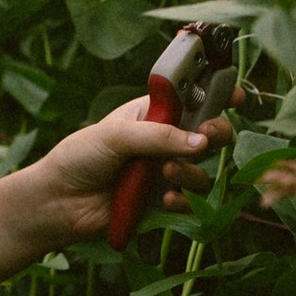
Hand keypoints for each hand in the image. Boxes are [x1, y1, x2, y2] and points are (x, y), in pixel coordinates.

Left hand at [0, 92, 230, 256]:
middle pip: (211, 133)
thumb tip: (202, 142)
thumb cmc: (80, 157)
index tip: (237, 95)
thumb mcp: (116, 136)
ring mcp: (165, 171)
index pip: (194, 97)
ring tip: (165, 173)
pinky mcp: (162, 202)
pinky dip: (184, 200)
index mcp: (154, 113)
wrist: (57, 202)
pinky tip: (167, 200)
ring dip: (191, 171)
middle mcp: (165, 140)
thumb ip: (159, 136)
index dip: (219, 93)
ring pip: (203, 170)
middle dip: (216, 133)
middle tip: (206, 137)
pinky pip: (190, 201)